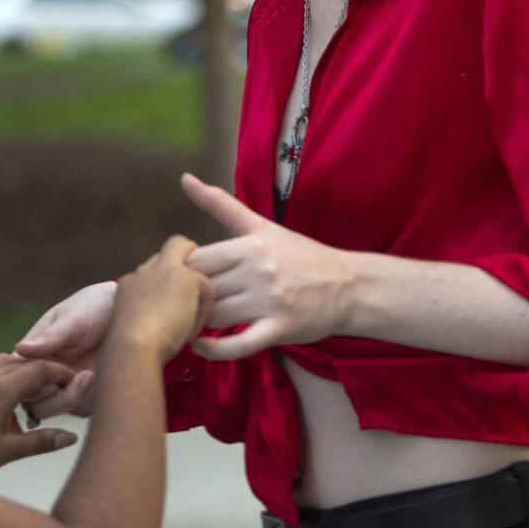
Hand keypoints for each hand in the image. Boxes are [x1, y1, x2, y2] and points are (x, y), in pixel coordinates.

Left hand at [0, 354, 81, 477]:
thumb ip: (42, 442)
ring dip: (27, 371)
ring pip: (8, 362)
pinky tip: (17, 400)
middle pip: (25, 361)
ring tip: (42, 393)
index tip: (77, 382)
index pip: (38, 369)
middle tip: (65, 387)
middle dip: (47, 371)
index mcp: (0, 390)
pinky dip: (12, 376)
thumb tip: (72, 437)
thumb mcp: (9, 451)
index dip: (61, 373)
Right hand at [13, 280, 112, 418]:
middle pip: (33, 403)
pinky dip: (86, 400)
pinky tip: (99, 380)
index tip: (51, 369)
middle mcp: (46, 374)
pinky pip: (78, 410)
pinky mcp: (87, 397)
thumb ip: (50, 337)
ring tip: (90, 375)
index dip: (29, 380)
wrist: (130, 313)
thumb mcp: (73, 318)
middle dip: (51, 396)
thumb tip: (19, 349)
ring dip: (70, 399)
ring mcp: (65, 387)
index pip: (17, 377)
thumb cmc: (95, 307)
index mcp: (34, 352)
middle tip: (75, 376)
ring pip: (53, 411)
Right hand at [108, 236, 214, 361]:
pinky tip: (192, 329)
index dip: (167, 279)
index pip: (154, 269)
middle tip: (197, 288)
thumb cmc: (129, 348)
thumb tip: (161, 321)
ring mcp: (165, 269)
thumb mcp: (132, 326)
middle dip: (189, 258)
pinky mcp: (186, 277)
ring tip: (192, 321)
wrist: (132, 346)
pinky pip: (207, 288)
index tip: (171, 302)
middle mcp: (145, 270)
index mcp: (129, 283)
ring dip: (198, 289)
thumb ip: (145, 314)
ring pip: (195, 261)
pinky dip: (204, 310)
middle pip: (175, 246)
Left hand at [179, 174, 361, 360]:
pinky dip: (215, 350)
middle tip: (180, 306)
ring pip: (216, 316)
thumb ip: (222, 204)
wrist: (348, 286)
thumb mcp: (262, 226)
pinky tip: (202, 347)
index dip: (181, 273)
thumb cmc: (301, 256)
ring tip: (191, 322)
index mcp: (251, 244)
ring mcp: (270, 301)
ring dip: (198, 323)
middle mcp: (259, 271)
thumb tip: (184, 178)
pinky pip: (239, 345)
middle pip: (203, 288)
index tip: (180, 281)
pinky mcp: (280, 329)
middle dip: (187, 299)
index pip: (197, 260)